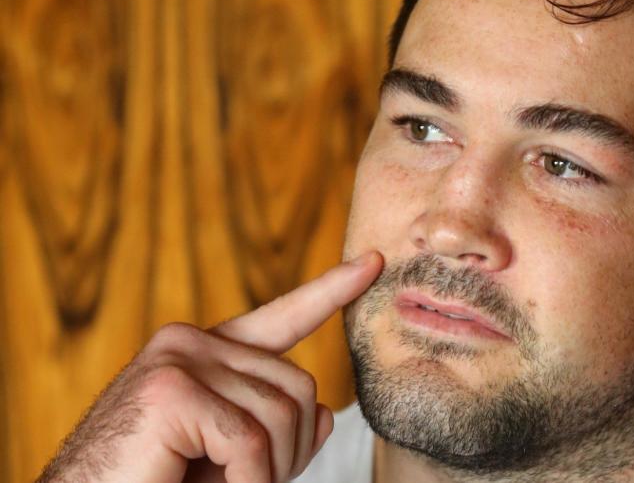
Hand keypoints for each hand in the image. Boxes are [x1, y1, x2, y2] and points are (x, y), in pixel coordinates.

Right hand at [37, 251, 382, 482]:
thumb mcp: (228, 456)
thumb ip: (272, 426)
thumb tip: (324, 413)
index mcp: (204, 351)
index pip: (282, 316)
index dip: (331, 292)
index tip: (373, 263)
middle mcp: (190, 342)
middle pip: (298, 387)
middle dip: (287, 450)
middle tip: (246, 482)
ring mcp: (178, 359)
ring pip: (280, 415)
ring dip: (265, 472)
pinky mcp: (169, 390)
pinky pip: (249, 441)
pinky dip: (247, 482)